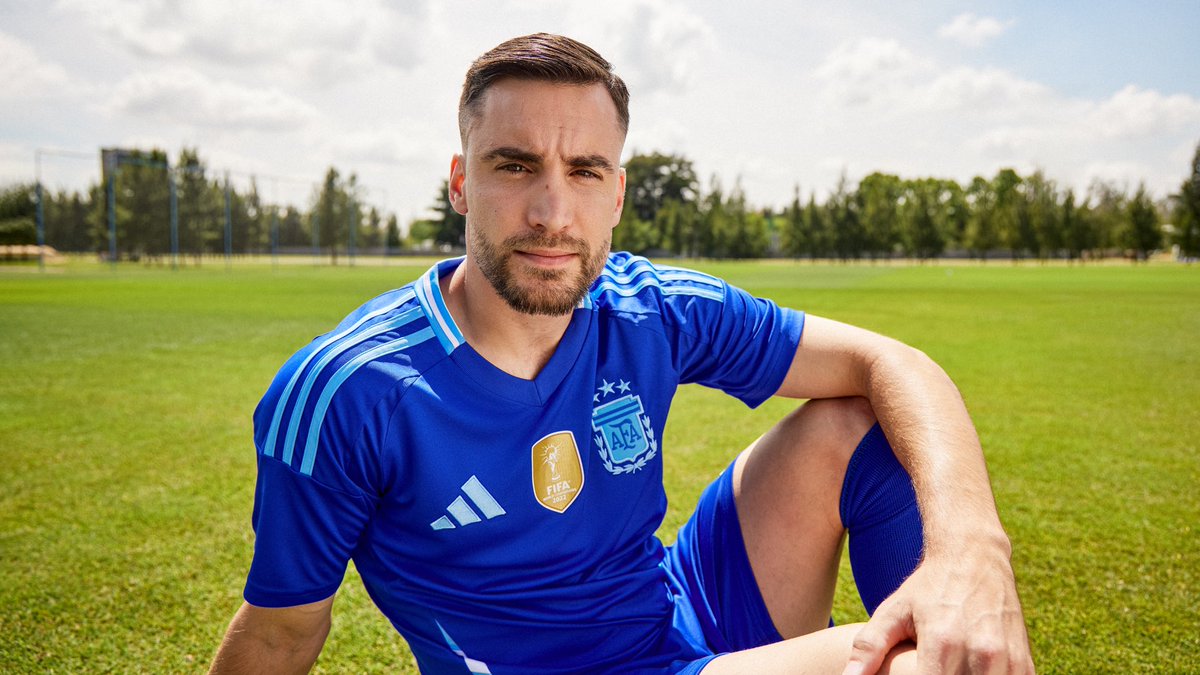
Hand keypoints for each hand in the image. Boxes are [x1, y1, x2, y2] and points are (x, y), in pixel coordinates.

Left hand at [841, 542, 1034, 673]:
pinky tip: (968, 674)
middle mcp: (980, 652)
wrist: (974, 555)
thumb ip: (869, 647)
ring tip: (948, 672)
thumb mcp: (893, 610)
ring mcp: (1007, 658)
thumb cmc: (926, 587)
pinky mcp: (1025, 662)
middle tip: (928, 671)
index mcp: (943, 642)